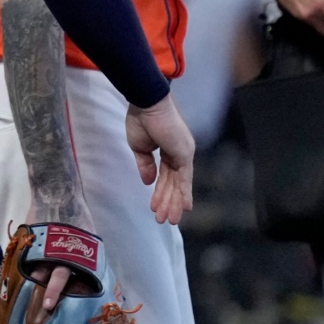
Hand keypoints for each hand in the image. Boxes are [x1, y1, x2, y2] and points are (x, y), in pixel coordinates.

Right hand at [125, 95, 195, 225]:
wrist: (146, 104)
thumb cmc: (141, 120)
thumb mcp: (139, 147)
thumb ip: (145, 165)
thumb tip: (148, 182)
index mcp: (169, 150)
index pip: (166, 175)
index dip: (161, 191)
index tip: (157, 206)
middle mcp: (180, 154)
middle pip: (174, 183)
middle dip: (168, 202)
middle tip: (164, 220)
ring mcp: (184, 154)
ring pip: (179, 184)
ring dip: (173, 202)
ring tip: (169, 220)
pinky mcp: (184, 154)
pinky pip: (184, 178)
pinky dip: (183, 193)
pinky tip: (183, 207)